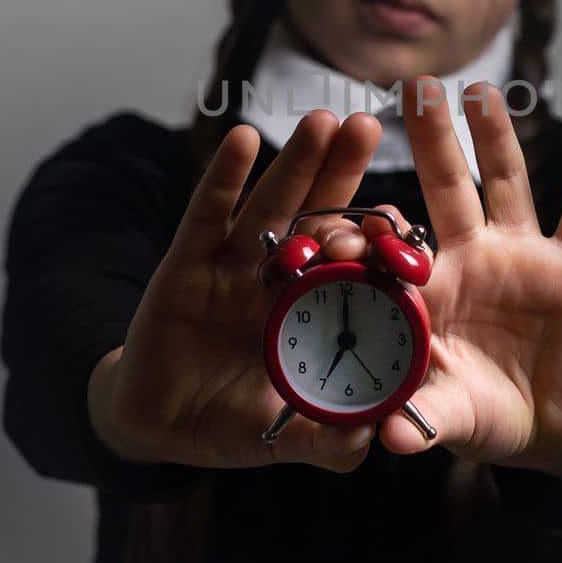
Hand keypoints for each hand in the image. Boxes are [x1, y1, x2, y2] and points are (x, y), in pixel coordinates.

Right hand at [89, 109, 383, 472]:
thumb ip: (326, 441)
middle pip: (318, 213)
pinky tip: (244, 138)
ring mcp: (235, 263)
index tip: (403, 221)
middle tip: (366, 124)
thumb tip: (372, 442)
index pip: (352, 266)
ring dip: (296, 161)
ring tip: (323, 120)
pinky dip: (224, 177)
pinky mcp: (187, 261)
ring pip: (272, 204)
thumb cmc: (232, 425)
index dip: (375, 242)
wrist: (158, 424)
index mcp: (315, 310)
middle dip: (341, 171)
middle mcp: (282, 275)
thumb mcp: (283, 436)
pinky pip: (208, 213)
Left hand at [348, 78, 561, 481]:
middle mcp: (473, 253)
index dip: (372, 221)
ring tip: (480, 89)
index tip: (347, 203)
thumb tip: (385, 438)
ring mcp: (525, 253)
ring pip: (510, 181)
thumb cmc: (481, 411)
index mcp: (430, 284)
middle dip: (430, 136)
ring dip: (498, 136)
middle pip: (447, 183)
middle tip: (412, 85)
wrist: (549, 423)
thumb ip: (419, 420)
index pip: (395, 238)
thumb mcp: (447, 416)